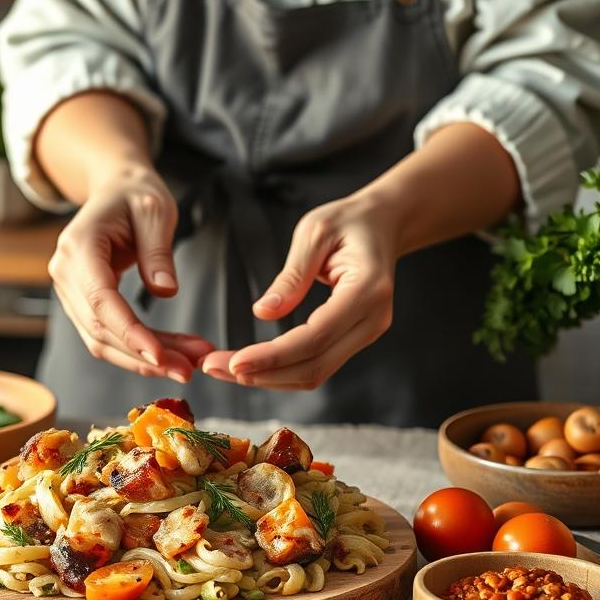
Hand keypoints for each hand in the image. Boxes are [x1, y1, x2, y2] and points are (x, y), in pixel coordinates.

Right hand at [49, 163, 213, 380]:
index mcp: (79, 246)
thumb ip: (158, 250)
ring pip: (102, 340)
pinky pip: (107, 335)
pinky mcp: (82, 303)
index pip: (100, 300)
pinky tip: (171, 356)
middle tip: (189, 369)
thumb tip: (166, 290)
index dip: (129, 332)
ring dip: (143, 360)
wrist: (115, 190)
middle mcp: (65, 272)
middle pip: (100, 329)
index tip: (161, 356)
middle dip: (144, 355)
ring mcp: (69, 291)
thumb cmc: (135, 195)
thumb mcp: (155, 210)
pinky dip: (138, 350)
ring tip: (187, 366)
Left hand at [201, 193, 398, 389]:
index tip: (235, 362)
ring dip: (269, 378)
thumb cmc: (349, 221)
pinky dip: (282, 371)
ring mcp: (367, 333)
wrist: (384, 224)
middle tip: (215, 368)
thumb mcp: (314, 233)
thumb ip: (291, 276)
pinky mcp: (354, 338)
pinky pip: (318, 364)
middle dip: (263, 374)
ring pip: (315, 373)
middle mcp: (373, 319)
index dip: (273, 356)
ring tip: (224, 369)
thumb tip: (263, 312)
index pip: (316, 337)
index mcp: (367, 291)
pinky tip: (252, 366)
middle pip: (315, 366)